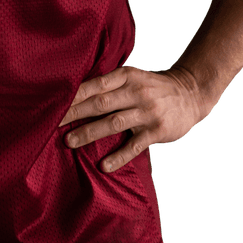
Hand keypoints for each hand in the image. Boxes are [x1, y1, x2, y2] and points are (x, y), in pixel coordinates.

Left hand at [58, 65, 205, 172]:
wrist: (191, 93)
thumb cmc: (153, 87)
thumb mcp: (133, 76)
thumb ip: (110, 83)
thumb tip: (74, 92)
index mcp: (127, 76)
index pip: (95, 84)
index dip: (74, 94)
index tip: (53, 102)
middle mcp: (136, 92)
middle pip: (100, 103)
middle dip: (74, 113)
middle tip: (51, 122)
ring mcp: (147, 112)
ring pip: (114, 123)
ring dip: (89, 133)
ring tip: (69, 142)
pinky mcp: (158, 131)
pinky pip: (135, 145)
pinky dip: (119, 156)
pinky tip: (103, 166)